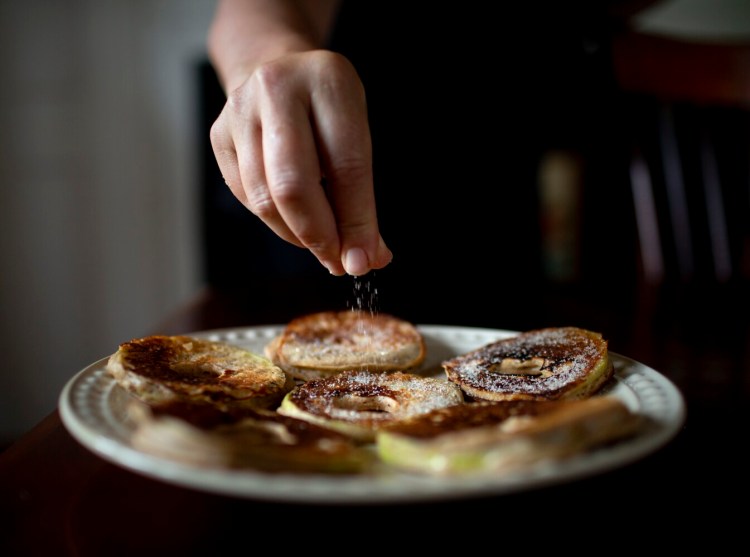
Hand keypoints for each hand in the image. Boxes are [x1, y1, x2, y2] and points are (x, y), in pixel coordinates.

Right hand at [210, 49, 391, 275]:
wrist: (277, 72)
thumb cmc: (326, 114)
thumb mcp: (356, 136)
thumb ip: (362, 197)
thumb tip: (368, 259)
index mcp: (328, 81)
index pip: (347, 166)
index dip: (356, 221)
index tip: (363, 261)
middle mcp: (278, 88)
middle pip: (293, 185)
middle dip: (319, 235)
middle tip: (337, 263)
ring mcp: (240, 110)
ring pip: (264, 198)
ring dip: (296, 236)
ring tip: (320, 246)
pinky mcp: (218, 134)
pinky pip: (246, 196)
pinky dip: (275, 221)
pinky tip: (294, 222)